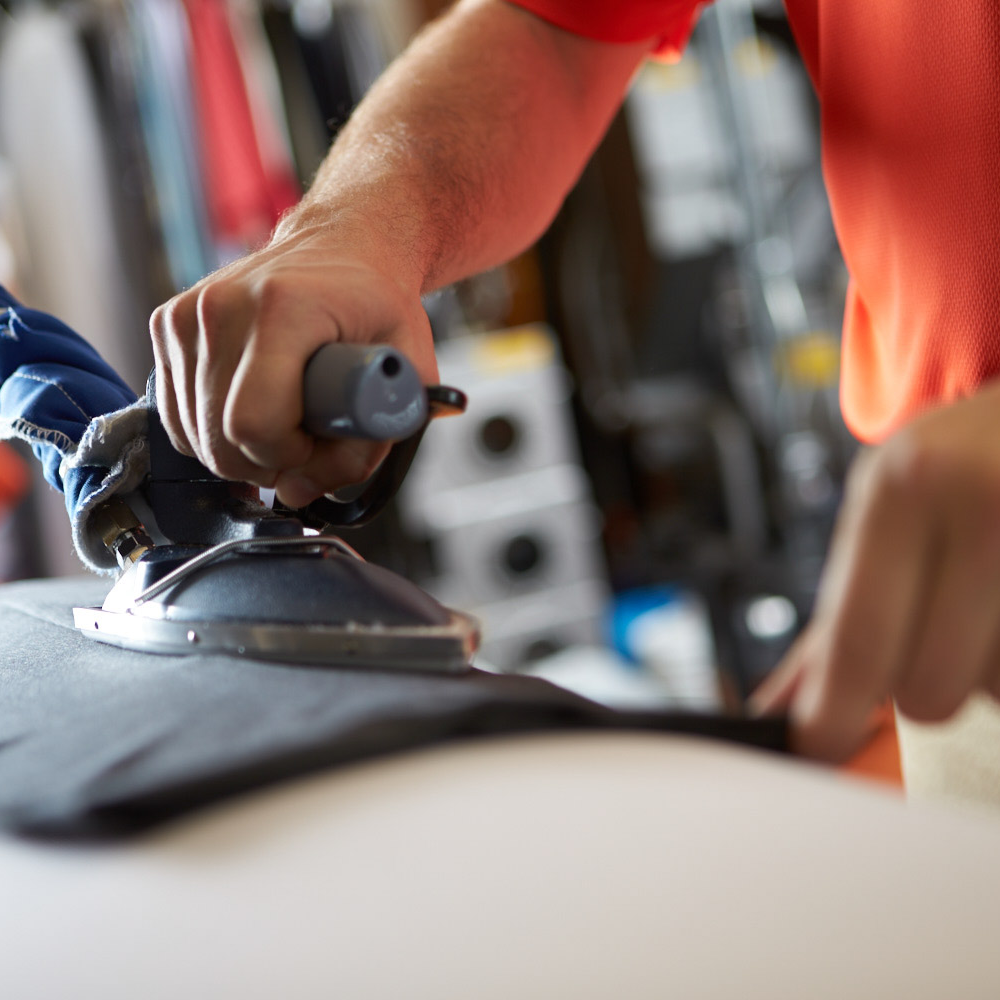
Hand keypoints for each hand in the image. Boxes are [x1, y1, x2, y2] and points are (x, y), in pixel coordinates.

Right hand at [150, 224, 437, 508]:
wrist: (344, 244)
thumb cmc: (379, 308)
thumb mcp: (407, 376)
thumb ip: (365, 447)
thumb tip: (294, 493)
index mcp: (285, 308)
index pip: (254, 423)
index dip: (289, 457)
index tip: (319, 443)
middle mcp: (224, 305)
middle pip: (217, 437)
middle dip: (264, 463)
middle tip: (306, 442)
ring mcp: (188, 312)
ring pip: (191, 433)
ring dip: (239, 450)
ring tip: (285, 420)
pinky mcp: (168, 322)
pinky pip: (175, 414)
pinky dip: (211, 431)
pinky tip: (252, 409)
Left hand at [752, 380, 999, 759]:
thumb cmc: (957, 469)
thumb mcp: (883, 513)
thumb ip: (835, 620)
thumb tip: (781, 710)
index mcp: (901, 489)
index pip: (858, 635)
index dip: (831, 711)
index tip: (817, 748)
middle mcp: (979, 504)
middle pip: (928, 687)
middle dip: (922, 683)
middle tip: (935, 626)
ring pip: (994, 691)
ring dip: (986, 669)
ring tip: (990, 596)